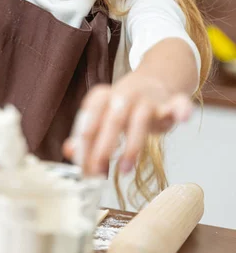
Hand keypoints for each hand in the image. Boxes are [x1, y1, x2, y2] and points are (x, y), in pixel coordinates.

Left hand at [63, 72, 192, 175]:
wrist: (154, 80)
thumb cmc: (124, 105)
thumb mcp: (104, 117)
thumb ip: (88, 133)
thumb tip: (70, 151)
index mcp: (104, 96)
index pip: (89, 119)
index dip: (83, 145)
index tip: (82, 168)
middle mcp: (124, 95)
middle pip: (112, 120)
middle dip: (103, 148)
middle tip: (97, 172)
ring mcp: (148, 98)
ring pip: (140, 119)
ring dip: (132, 145)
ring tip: (125, 170)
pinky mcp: (170, 103)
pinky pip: (178, 104)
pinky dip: (182, 109)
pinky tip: (183, 119)